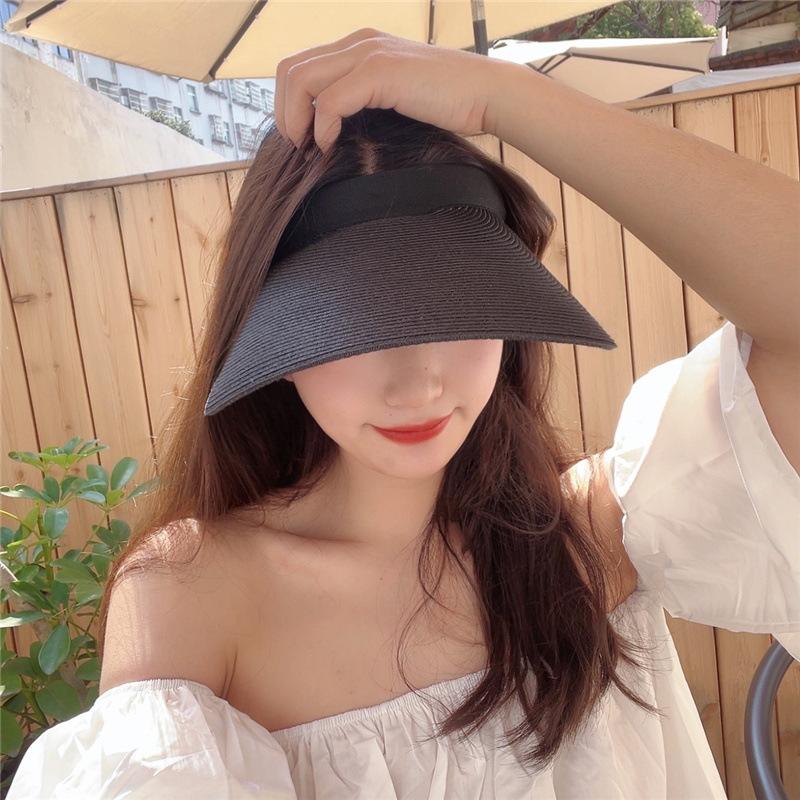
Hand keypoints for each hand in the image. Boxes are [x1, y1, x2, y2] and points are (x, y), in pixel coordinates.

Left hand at [274, 27, 512, 152]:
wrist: (486, 94)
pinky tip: (332, 145)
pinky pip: (331, 101)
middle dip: (284, 113)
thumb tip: (335, 133)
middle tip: (299, 147)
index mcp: (359, 46)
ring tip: (310, 148)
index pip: (300, 66)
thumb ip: (364, 102)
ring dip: (296, 119)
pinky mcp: (380, 73)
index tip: (302, 139)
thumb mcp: (395, 98)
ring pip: (301, 80)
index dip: (289, 104)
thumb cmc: (447, 104)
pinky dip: (322, 127)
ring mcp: (368, 54)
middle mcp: (358, 43)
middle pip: (289, 70)